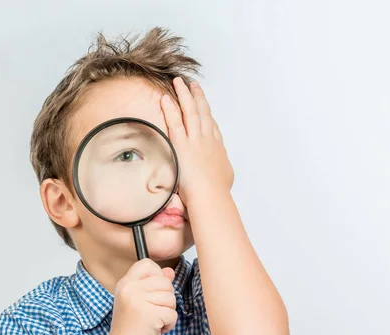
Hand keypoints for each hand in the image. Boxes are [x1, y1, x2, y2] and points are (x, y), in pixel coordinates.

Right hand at [107, 259, 176, 334]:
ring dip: (167, 312)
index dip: (157, 275)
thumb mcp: (139, 302)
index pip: (146, 264)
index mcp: (125, 284)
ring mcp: (139, 301)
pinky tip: (156, 329)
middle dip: (165, 298)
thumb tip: (170, 272)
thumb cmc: (132, 328)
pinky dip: (169, 324)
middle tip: (152, 312)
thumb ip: (154, 284)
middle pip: (164, 281)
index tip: (153, 290)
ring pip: (171, 297)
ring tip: (153, 321)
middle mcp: (130, 289)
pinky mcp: (150, 314)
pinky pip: (173, 313)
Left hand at [160, 77, 233, 206]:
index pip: (212, 126)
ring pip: (190, 111)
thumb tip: (218, 173)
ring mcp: (195, 140)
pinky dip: (171, 109)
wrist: (211, 196)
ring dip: (185, 95)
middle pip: (203, 112)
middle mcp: (208, 140)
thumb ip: (219, 171)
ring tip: (179, 82)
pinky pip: (175, 122)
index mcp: (217, 148)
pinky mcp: (182, 145)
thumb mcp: (223, 179)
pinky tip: (166, 98)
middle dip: (198, 97)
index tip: (204, 104)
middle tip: (193, 85)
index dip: (208, 114)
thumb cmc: (217, 192)